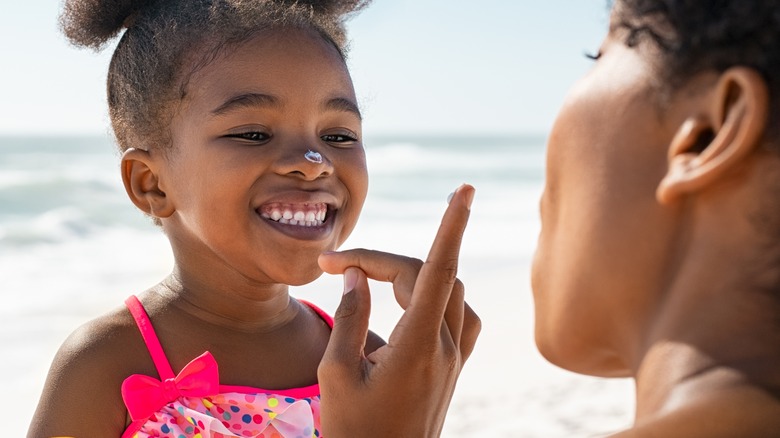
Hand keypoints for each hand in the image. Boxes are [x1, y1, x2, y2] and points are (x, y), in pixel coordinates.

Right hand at [317, 184, 479, 436]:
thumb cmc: (353, 430)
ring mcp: (455, 359)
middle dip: (383, 261)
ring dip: (415, 273)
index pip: (439, 271)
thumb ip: (350, 317)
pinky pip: (461, 316)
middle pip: (429, 277)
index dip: (451, 226)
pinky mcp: (455, 368)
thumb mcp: (335, 373)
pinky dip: (439, 295)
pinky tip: (412, 302)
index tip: (464, 190)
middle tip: (336, 266)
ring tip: (371, 277)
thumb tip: (357, 274)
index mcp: (417, 348)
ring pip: (452, 292)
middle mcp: (445, 348)